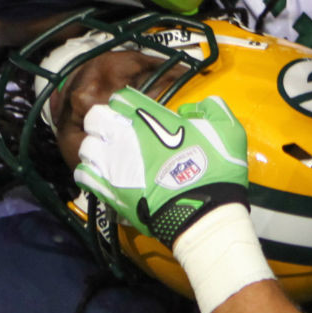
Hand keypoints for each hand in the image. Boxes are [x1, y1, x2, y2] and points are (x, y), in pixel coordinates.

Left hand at [73, 89, 251, 241]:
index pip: (121, 98)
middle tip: (116, 132)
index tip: (134, 112)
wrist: (203, 214)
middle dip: (103, 121)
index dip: (126, 103)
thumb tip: (191, 110)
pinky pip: (84, 175)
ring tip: (108, 156)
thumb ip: (211, 109)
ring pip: (86, 146)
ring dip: (96, 147)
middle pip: (95, 118)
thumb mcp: (227, 130)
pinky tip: (102, 176)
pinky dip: (90, 174)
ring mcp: (113, 164)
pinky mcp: (108, 191)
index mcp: (150, 118)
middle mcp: (124, 136)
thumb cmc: (216, 170)